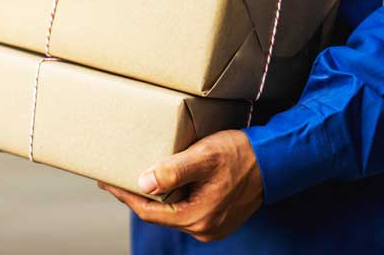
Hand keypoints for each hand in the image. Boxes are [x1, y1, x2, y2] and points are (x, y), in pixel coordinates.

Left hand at [99, 130, 261, 242]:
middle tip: (113, 176)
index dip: (124, 194)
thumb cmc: (242, 154)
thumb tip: (142, 182)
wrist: (277, 159)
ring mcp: (211, 225)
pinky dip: (169, 195)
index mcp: (198, 217)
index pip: (148, 210)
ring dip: (151, 194)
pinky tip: (159, 180)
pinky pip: (184, 208)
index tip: (106, 180)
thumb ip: (173, 170)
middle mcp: (204, 228)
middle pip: (157, 213)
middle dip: (134, 194)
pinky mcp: (216, 216)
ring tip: (131, 175)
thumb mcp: (205, 156)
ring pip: (170, 211)